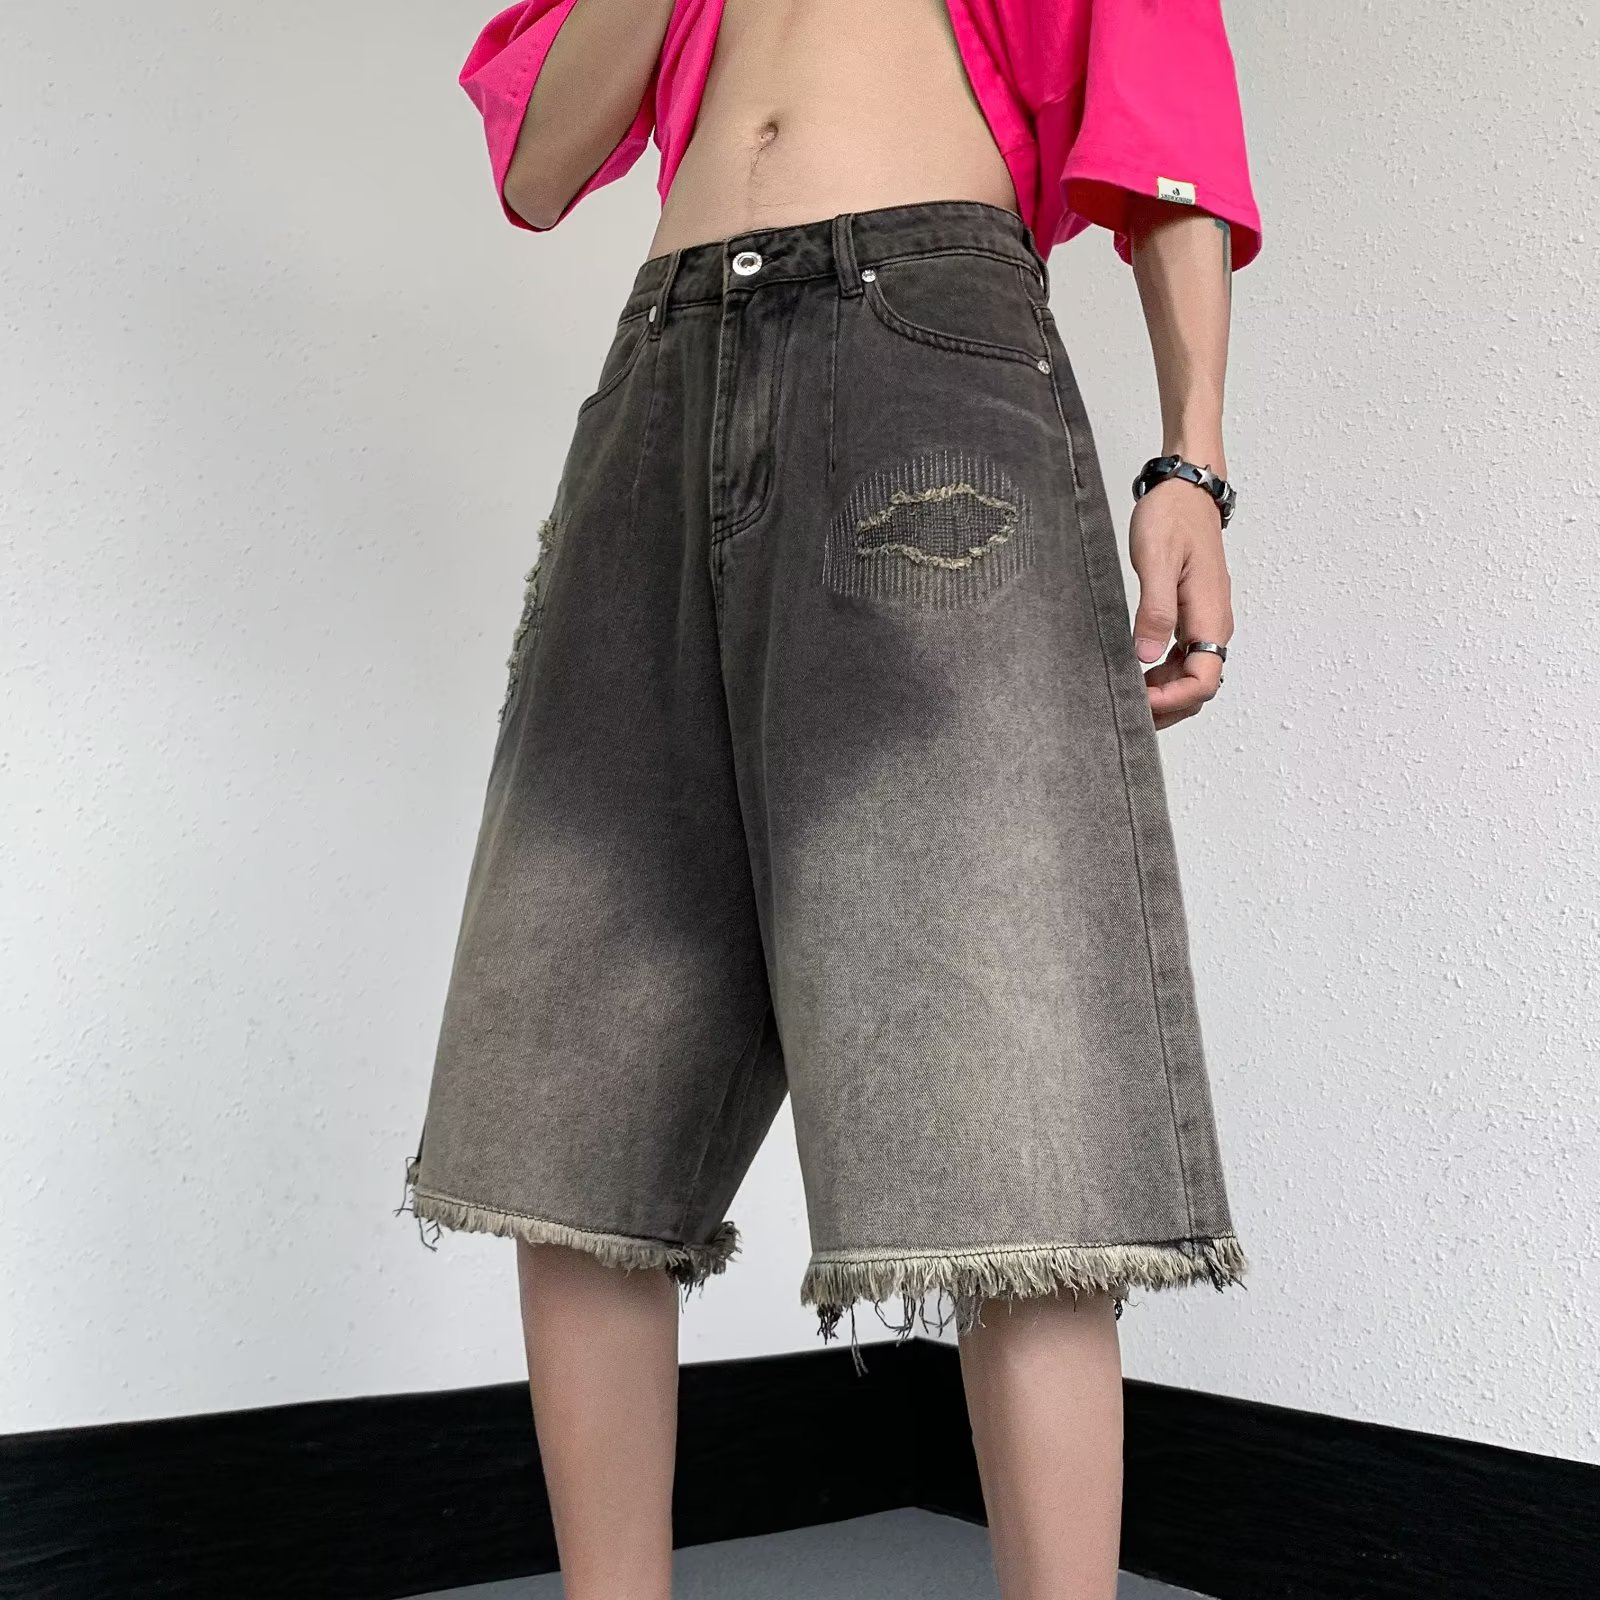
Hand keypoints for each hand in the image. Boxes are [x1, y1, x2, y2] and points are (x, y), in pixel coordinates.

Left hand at [1128, 476, 1233, 729]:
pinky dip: (1163, 676)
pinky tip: (1137, 672)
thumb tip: (1146, 656)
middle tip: (1127, 711)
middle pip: (1200, 687)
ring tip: (1128, 696)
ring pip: (1192, 676)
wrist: (1187, 489)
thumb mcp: (1156, 560)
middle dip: (1168, 707)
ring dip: (1164, 694)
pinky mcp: (1193, 615)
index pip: (1203, 681)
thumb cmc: (1172, 517)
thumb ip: (1154, 610)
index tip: (1139, 702)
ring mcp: (1205, 621)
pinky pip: (1185, 659)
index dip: (1173, 701)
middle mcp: (1214, 625)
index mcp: (1209, 616)